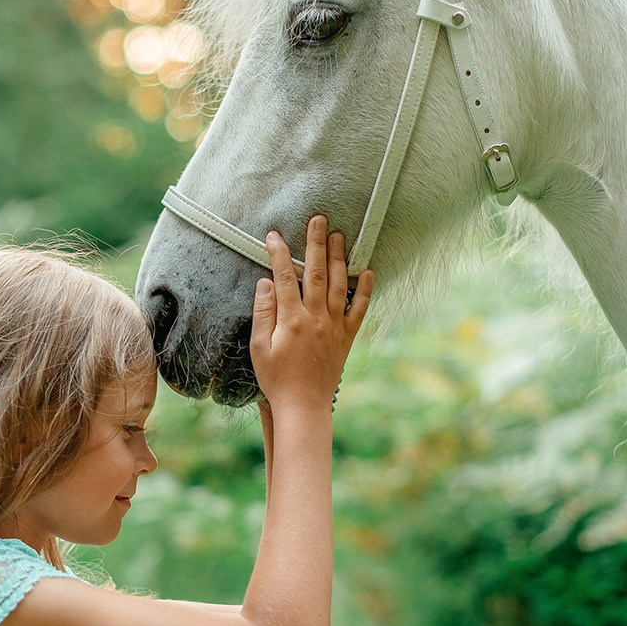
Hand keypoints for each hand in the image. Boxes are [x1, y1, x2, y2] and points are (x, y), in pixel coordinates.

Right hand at [249, 215, 372, 410]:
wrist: (304, 406)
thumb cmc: (276, 379)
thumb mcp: (258, 347)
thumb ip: (263, 313)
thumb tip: (265, 282)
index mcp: (291, 320)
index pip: (285, 277)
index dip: (279, 253)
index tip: (274, 235)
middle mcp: (316, 318)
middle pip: (318, 272)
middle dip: (316, 243)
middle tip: (319, 219)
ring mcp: (334, 326)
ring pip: (339, 284)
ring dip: (340, 257)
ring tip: (339, 236)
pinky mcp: (347, 337)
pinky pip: (359, 309)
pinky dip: (365, 290)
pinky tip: (367, 271)